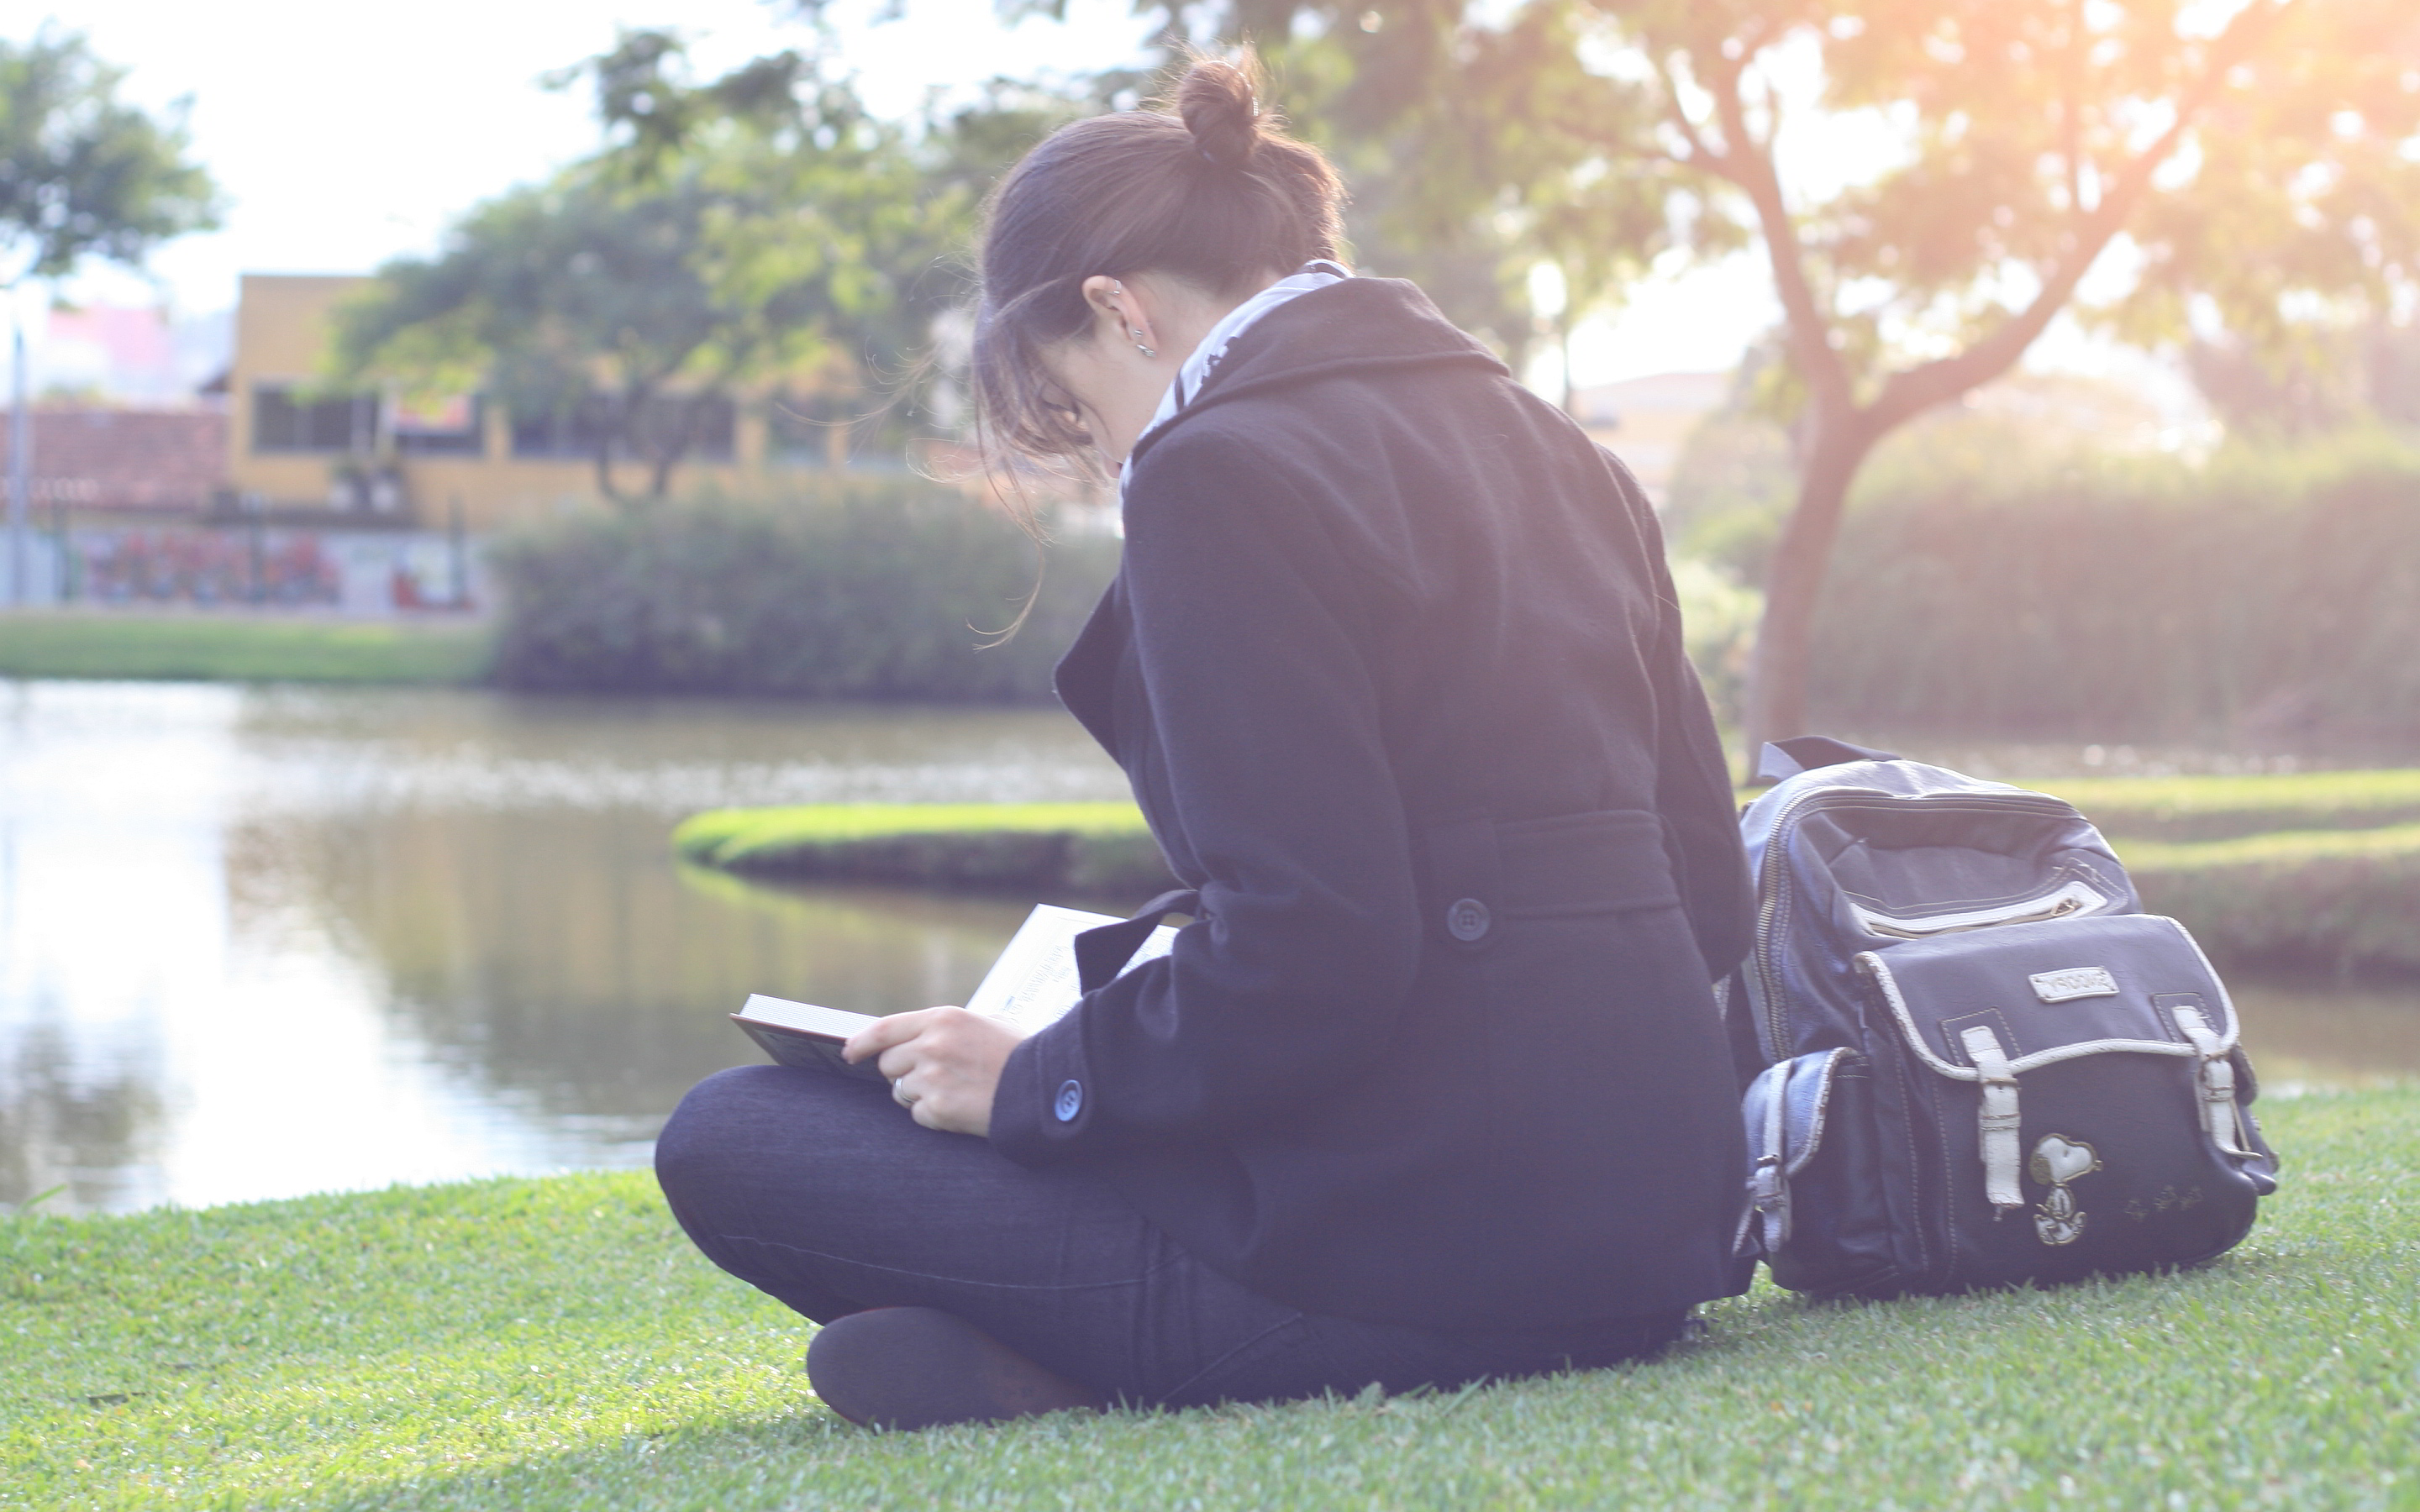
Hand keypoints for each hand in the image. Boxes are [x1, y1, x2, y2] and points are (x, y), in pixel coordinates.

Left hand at [843, 1008, 1021, 1136]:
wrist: (1044, 1087)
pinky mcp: (938, 1108)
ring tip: (955, 1090)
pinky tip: (961, 1106)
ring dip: (920, 1094)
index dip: (861, 1043)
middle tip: (933, 1075)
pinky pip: (918, 1114)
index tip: (850, 1052)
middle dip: (902, 1072)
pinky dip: (934, 1115)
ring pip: (901, 1091)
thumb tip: (906, 1039)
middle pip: (888, 1064)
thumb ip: (942, 1028)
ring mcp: (933, 1078)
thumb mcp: (981, 1024)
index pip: (883, 1029)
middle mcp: (932, 1045)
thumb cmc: (1016, 1055)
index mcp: (942, 1019)